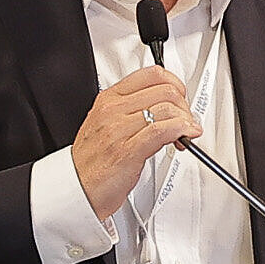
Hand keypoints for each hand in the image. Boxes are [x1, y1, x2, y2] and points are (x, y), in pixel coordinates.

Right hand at [71, 65, 201, 219]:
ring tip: (186, 132)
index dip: (175, 84)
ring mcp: (119, 129)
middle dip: (184, 106)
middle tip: (186, 120)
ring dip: (186, 120)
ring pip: (167, 108)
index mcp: (109, 99)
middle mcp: (113, 110)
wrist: (77, 189)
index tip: (181, 98)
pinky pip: (162, 130)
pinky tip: (184, 137)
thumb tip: (166, 108)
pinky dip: (181, 131)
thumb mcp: (107, 125)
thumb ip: (133, 112)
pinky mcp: (128, 151)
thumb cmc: (92, 162)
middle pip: (165, 90)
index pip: (152, 74)